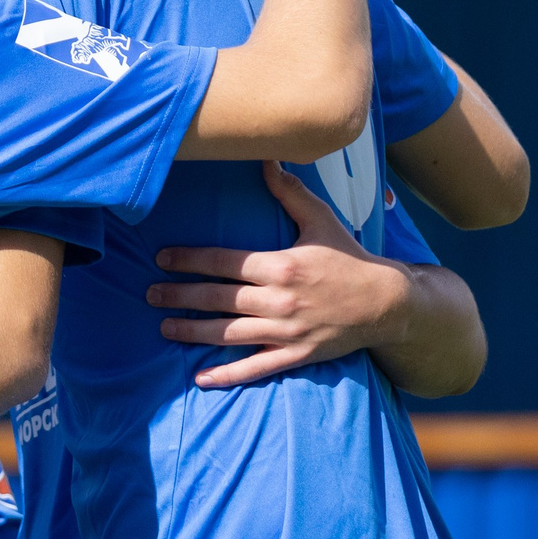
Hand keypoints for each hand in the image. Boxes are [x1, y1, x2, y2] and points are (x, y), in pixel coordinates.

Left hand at [148, 161, 409, 387]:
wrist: (388, 304)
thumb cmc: (350, 259)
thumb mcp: (321, 221)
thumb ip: (289, 193)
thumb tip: (266, 160)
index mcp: (281, 265)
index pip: (222, 262)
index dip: (188, 260)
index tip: (161, 259)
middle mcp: (279, 300)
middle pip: (217, 298)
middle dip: (179, 296)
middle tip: (149, 294)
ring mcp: (285, 331)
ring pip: (227, 333)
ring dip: (192, 331)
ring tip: (163, 326)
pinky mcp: (295, 355)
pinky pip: (254, 368)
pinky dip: (227, 374)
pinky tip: (201, 378)